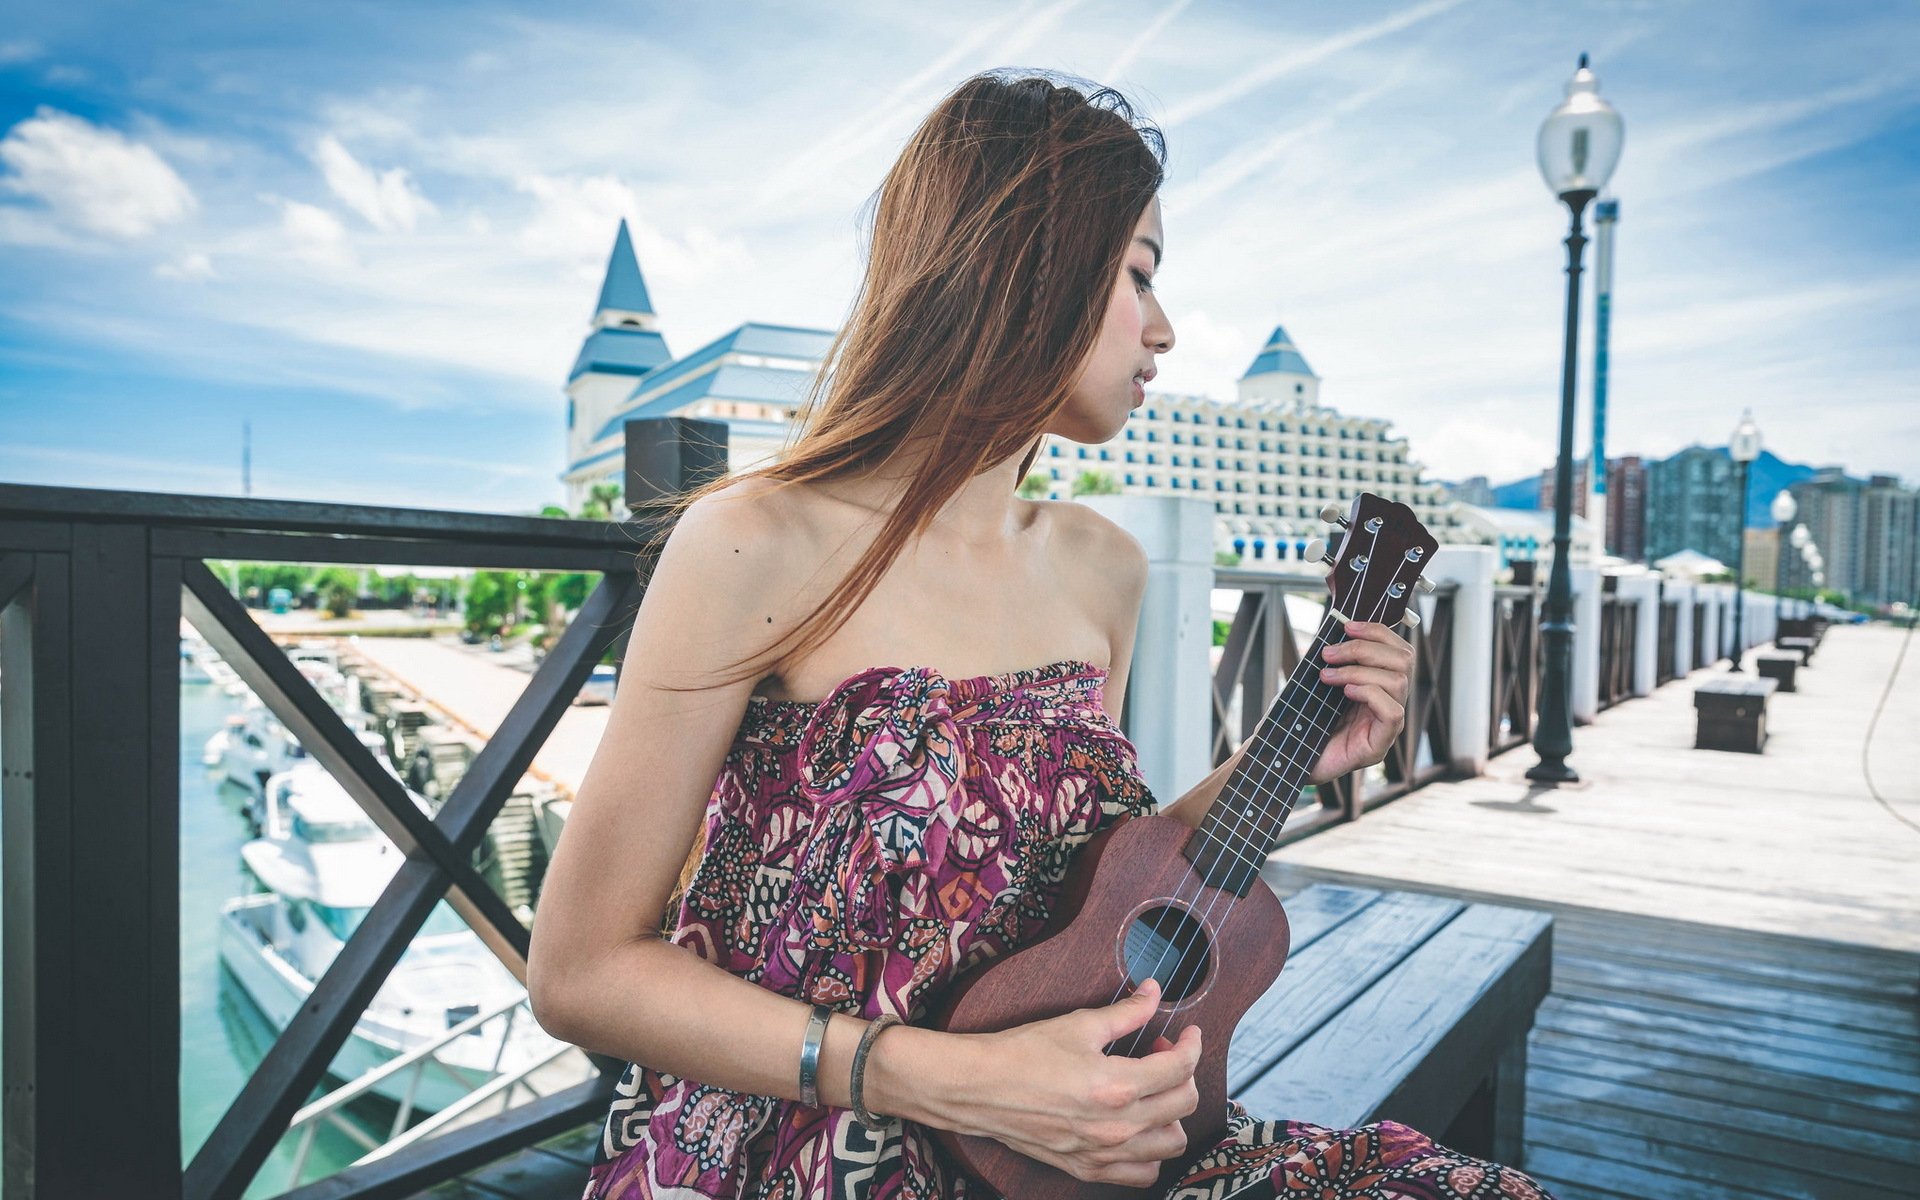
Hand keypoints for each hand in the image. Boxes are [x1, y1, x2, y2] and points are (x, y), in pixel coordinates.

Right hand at [939, 977, 1200, 1186]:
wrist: (979, 1088)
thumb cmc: (1022, 1054)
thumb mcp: (1078, 1024)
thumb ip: (1126, 1012)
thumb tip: (1153, 993)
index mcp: (1117, 1086)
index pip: (1180, 1068)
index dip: (1191, 1045)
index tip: (1186, 1034)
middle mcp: (1116, 1126)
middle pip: (1183, 1104)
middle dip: (1182, 1073)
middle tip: (1161, 1055)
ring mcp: (1103, 1152)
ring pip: (1170, 1143)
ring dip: (1172, 1114)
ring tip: (1151, 1093)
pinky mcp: (1087, 1168)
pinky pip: (1142, 1174)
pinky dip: (1150, 1153)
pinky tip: (1137, 1128)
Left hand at [1308, 620, 1413, 784]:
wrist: (1281, 758)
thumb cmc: (1296, 721)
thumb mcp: (1313, 683)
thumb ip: (1331, 660)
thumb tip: (1337, 633)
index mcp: (1377, 686)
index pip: (1398, 651)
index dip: (1377, 633)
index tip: (1347, 626)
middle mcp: (1388, 704)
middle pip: (1403, 661)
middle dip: (1365, 648)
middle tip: (1329, 653)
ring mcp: (1386, 727)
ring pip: (1398, 682)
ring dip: (1359, 670)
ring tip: (1328, 675)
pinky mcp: (1378, 746)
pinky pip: (1393, 712)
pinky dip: (1369, 693)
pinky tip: (1346, 692)